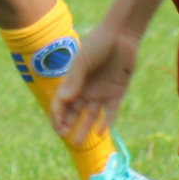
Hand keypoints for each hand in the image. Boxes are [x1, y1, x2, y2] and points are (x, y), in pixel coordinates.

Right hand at [50, 21, 137, 146]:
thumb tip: (63, 101)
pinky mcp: (117, 93)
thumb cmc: (97, 45)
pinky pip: (111, 111)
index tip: (58, 127)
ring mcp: (101, 92)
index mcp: (74, 81)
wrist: (121, 36)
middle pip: (74, 111)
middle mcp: (86, 89)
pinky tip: (102, 133)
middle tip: (65, 137)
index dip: (57, 115)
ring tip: (79, 143)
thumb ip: (74, 82)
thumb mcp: (82, 63)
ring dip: (85, 129)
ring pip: (91, 116)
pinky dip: (106, 123)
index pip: (62, 102)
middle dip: (68, 124)